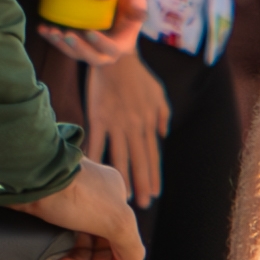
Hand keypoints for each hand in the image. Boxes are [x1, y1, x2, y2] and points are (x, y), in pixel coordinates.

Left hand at [6, 156, 141, 259]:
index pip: (120, 240)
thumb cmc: (76, 193)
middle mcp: (91, 202)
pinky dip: (56, 257)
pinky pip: (54, 244)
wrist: (30, 178)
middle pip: (98, 248)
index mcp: (113, 198)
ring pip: (75, 248)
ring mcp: (65, 208)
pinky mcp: (43, 215)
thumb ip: (131, 248)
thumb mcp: (116, 221)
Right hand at [79, 42, 169, 195]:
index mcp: (149, 121)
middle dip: (142, 183)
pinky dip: (96, 159)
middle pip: (140, 160)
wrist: (116, 55)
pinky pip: (97, 142)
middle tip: (144, 204)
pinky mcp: (99, 116)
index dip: (154, 175)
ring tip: (125, 198)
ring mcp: (117, 122)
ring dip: (123, 178)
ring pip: (121, 156)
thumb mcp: (158, 93)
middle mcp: (135, 125)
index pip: (153, 154)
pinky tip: (96, 174)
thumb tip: (162, 135)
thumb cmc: (138, 74)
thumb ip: (162, 115)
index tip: (155, 193)